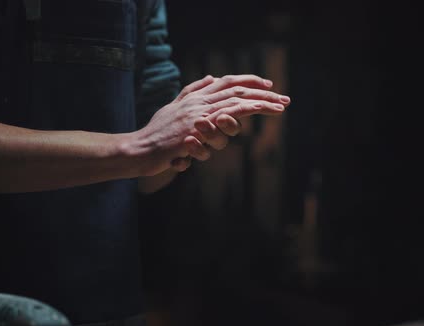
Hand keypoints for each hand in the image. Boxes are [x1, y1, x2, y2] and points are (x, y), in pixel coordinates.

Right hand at [129, 74, 289, 175]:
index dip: (248, 81)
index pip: (225, 82)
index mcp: (193, 97)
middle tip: (283, 97)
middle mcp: (196, 102)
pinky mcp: (196, 129)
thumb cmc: (156, 135)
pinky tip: (261, 110)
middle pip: (235, 90)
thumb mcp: (172, 109)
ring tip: (280, 105)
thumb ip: (190, 92)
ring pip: (235, 101)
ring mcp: (197, 114)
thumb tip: (208, 78)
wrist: (139, 150)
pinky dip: (246, 111)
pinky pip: (226, 117)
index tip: (266, 84)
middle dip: (262, 91)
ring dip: (261, 102)